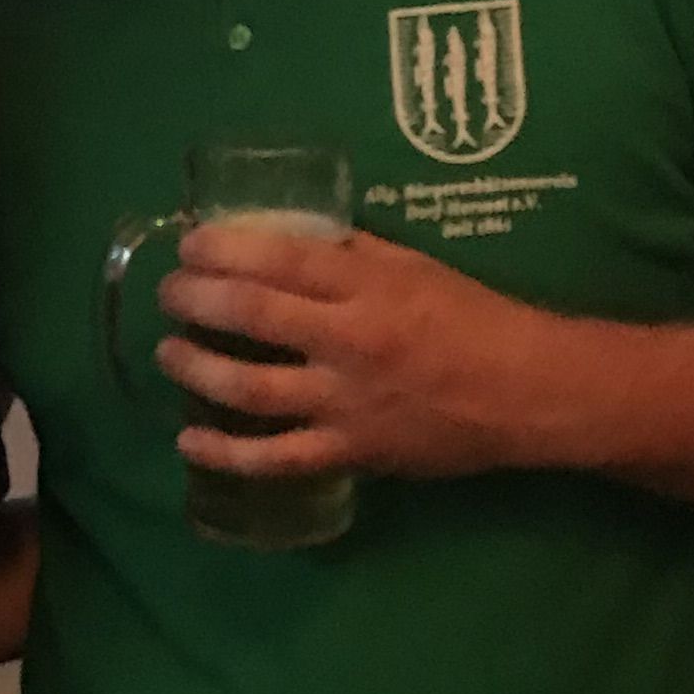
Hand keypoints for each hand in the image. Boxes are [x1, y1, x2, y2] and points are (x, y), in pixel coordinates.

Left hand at [156, 218, 543, 483]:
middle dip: (196, 300)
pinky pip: (277, 457)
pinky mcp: (350, 450)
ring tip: (168, 352)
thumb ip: (351, 252)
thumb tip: (286, 235)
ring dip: (198, 368)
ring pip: (251, 388)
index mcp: (368, 286)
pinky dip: (227, 453)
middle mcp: (349, 339)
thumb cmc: (472, 318)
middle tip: (168, 293)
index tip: (189, 246)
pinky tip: (190, 440)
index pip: (279, 258)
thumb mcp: (415, 265)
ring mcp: (345, 401)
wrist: (525, 392)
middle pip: (252, 315)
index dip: (223, 249)